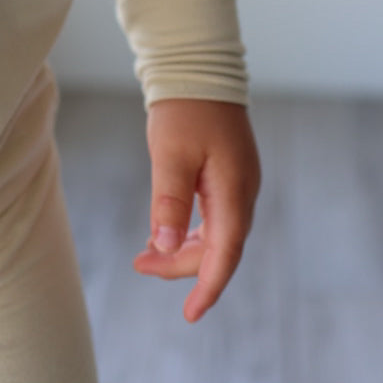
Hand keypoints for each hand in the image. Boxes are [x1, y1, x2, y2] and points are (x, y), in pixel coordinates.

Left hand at [132, 97, 261, 323]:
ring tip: (146, 256)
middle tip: (140, 266)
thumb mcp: (170, 154)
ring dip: (184, 250)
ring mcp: (238, 182)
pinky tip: (167, 233)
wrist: (198, 67)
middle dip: (182, 266)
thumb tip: (164, 247)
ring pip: (217, 233)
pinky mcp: (228, 173)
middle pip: (218, 248)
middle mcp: (243, 190)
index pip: (224, 254)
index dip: (207, 287)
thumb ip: (169, 201)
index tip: (190, 315)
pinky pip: (214, 216)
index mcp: (233, 190)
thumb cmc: (183, 108)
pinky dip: (191, 231)